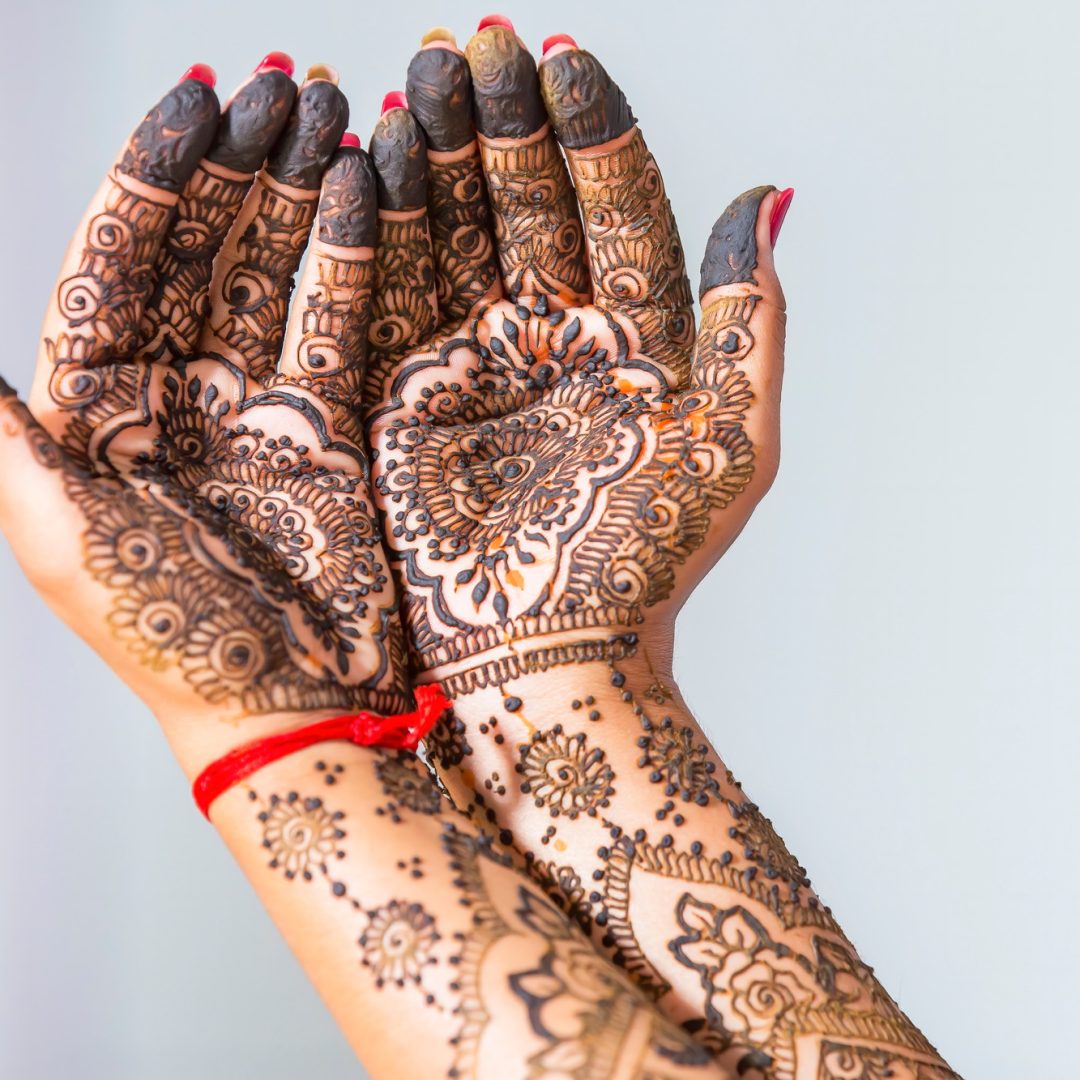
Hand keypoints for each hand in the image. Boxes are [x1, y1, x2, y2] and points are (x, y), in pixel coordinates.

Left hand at [0, 60, 407, 770]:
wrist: (283, 707)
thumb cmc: (169, 637)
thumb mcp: (60, 536)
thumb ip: (3, 441)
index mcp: (96, 407)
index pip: (121, 258)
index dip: (157, 174)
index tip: (202, 98)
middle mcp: (173, 392)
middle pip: (205, 248)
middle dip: (242, 161)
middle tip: (288, 83)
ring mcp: (256, 405)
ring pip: (276, 271)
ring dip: (302, 190)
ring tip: (333, 114)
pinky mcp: (328, 427)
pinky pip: (343, 324)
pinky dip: (357, 260)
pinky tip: (368, 194)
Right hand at [364, 26, 786, 678]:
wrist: (551, 648)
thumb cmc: (648, 558)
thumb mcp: (728, 437)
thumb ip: (746, 318)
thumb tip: (770, 199)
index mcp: (636, 339)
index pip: (615, 209)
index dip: (591, 133)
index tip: (564, 58)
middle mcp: (557, 338)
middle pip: (530, 205)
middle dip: (504, 124)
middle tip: (477, 46)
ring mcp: (480, 361)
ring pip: (459, 234)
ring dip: (442, 155)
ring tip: (423, 78)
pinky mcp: (412, 391)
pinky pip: (396, 294)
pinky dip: (384, 229)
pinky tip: (375, 160)